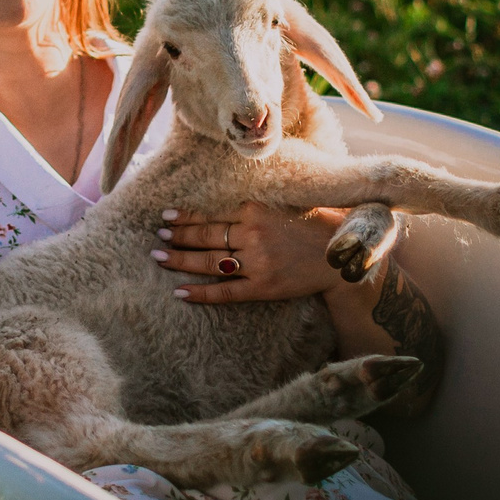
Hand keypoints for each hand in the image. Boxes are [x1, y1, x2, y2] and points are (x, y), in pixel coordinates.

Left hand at [153, 199, 350, 304]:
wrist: (342, 256)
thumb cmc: (315, 226)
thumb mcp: (282, 207)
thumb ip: (254, 210)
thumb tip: (225, 212)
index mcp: (255, 210)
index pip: (211, 215)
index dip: (186, 218)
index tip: (166, 217)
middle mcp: (251, 234)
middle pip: (205, 237)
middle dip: (177, 237)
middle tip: (157, 238)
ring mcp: (256, 262)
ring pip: (209, 262)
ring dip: (181, 260)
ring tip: (159, 257)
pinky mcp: (263, 286)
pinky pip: (225, 291)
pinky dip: (201, 292)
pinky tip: (181, 292)